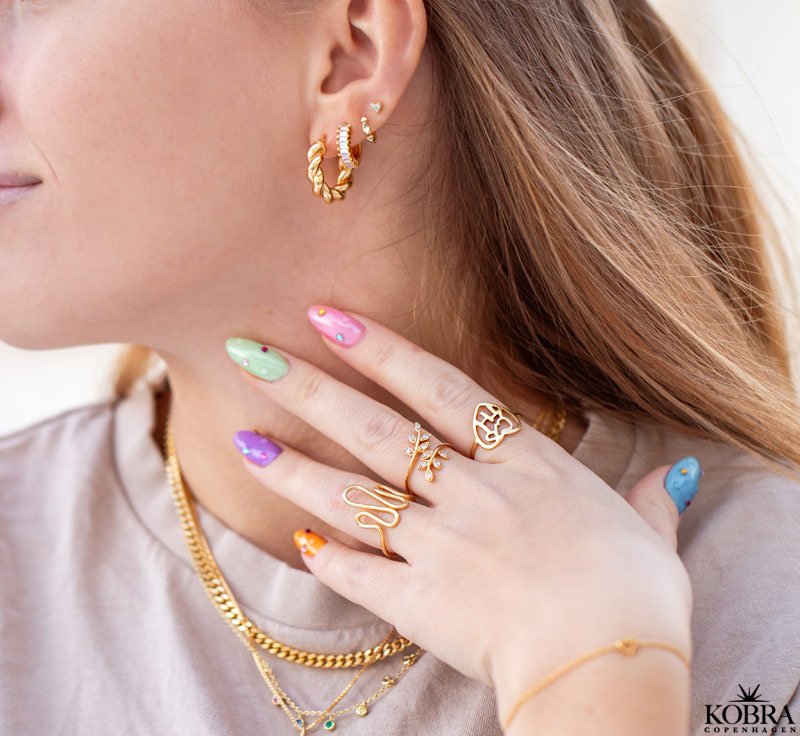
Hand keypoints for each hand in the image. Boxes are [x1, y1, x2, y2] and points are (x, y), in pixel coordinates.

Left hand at [224, 305, 694, 723]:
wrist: (608, 667)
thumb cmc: (635, 596)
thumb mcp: (648, 536)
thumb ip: (649, 502)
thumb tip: (673, 481)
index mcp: (522, 462)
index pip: (437, 388)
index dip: (380, 348)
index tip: (330, 316)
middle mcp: (470, 491)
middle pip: (376, 430)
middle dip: (310, 388)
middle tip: (253, 352)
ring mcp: (439, 544)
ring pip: (351, 495)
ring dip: (294, 466)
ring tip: (242, 438)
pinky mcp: (420, 602)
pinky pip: (360, 574)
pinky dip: (327, 559)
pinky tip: (295, 541)